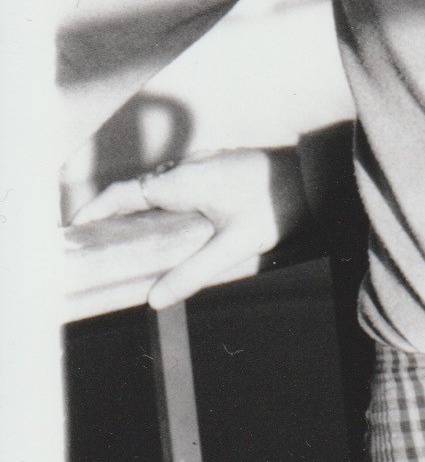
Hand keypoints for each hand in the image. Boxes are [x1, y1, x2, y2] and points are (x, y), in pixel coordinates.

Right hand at [68, 146, 308, 307]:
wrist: (313, 172)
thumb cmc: (275, 206)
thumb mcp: (233, 245)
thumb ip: (193, 272)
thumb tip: (153, 300)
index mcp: (182, 182)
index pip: (123, 193)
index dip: (95, 210)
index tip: (73, 228)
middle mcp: (188, 166)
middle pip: (138, 188)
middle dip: (113, 210)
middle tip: (95, 239)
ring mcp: (205, 161)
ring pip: (161, 181)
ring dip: (140, 202)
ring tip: (126, 233)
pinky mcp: (221, 164)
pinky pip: (180, 178)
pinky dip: (164, 196)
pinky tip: (174, 218)